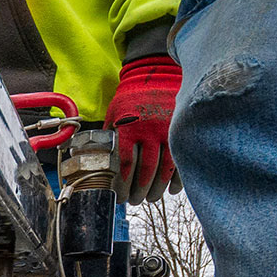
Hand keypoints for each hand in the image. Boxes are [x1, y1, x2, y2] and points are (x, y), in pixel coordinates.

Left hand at [107, 56, 181, 204]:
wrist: (154, 75)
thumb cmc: (130, 98)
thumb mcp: (113, 115)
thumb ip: (109, 137)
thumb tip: (94, 158)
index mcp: (129, 130)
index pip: (126, 165)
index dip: (124, 185)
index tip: (121, 197)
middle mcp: (150, 132)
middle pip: (146, 171)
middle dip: (140, 190)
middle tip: (136, 201)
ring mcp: (168, 132)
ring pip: (165, 168)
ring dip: (158, 187)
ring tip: (151, 198)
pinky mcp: (181, 131)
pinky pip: (181, 159)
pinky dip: (178, 177)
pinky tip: (173, 189)